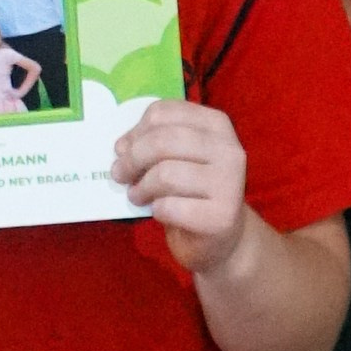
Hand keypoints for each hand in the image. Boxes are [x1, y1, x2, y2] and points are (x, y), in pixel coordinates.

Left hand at [111, 99, 249, 275]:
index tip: (124, 147)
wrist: (220, 237)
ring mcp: (229, 183)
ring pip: (165, 174)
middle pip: (163, 141)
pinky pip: (170, 206)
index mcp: (216, 125)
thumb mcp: (177, 158)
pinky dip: (155, 209)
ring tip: (136, 195)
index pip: (164, 113)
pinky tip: (158, 211)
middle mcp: (228, 150)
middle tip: (120, 174)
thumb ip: (152, 144)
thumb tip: (122, 147)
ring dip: (141, 187)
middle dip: (132, 158)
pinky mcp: (221, 216)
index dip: (136, 130)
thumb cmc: (192, 191)